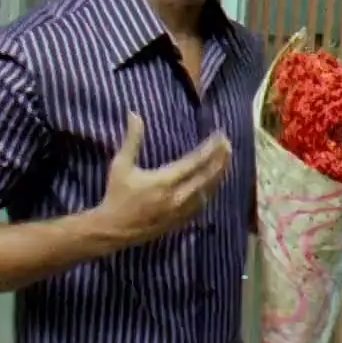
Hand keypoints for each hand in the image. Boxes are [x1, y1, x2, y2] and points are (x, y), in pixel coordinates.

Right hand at [92, 113, 231, 246]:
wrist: (113, 229)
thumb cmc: (117, 194)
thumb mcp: (121, 165)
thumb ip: (131, 139)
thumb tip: (134, 113)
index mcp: (164, 181)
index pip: (195, 162)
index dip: (210, 148)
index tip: (220, 136)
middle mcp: (177, 196)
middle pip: (207, 176)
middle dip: (220, 159)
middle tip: (228, 145)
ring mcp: (181, 211)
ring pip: (208, 191)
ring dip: (218, 175)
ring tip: (225, 160)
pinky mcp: (180, 221)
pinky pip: (202, 204)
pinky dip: (210, 191)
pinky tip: (213, 183)